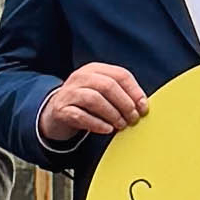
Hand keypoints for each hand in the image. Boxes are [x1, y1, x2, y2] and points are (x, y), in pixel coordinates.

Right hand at [38, 63, 152, 145]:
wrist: (56, 112)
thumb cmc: (86, 103)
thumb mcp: (102, 92)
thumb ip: (121, 94)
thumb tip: (142, 106)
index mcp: (95, 69)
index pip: (120, 74)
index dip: (135, 91)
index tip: (143, 107)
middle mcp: (81, 77)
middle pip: (108, 86)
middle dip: (125, 104)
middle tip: (133, 118)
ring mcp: (69, 92)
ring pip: (94, 99)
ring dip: (112, 114)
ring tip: (121, 125)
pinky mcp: (61, 109)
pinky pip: (80, 115)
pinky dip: (97, 123)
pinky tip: (107, 129)